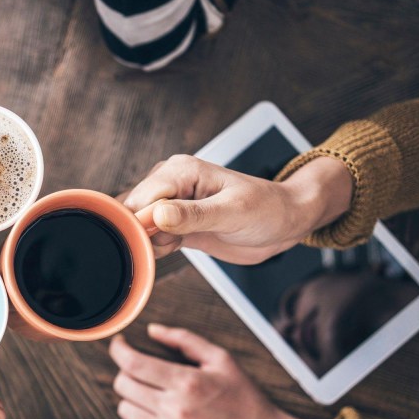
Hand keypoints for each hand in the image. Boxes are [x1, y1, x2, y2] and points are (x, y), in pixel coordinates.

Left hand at [109, 324, 335, 418]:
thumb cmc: (245, 398)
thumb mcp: (221, 359)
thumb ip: (184, 340)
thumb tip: (153, 330)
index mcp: (187, 383)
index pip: (132, 364)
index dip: (118, 350)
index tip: (120, 345)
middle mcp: (176, 410)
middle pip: (123, 386)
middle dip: (126, 371)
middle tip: (139, 368)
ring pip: (126, 410)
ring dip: (132, 397)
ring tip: (151, 392)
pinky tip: (159, 414)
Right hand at [119, 154, 352, 263]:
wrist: (285, 223)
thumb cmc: (268, 209)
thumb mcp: (233, 212)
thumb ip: (193, 215)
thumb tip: (157, 214)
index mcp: (181, 170)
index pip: (142, 197)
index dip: (141, 222)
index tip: (154, 242)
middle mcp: (170, 183)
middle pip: (133, 211)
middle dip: (142, 234)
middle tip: (169, 245)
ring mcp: (170, 204)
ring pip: (138, 226)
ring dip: (148, 242)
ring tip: (177, 244)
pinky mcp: (175, 223)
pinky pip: (150, 237)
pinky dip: (155, 248)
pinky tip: (175, 248)